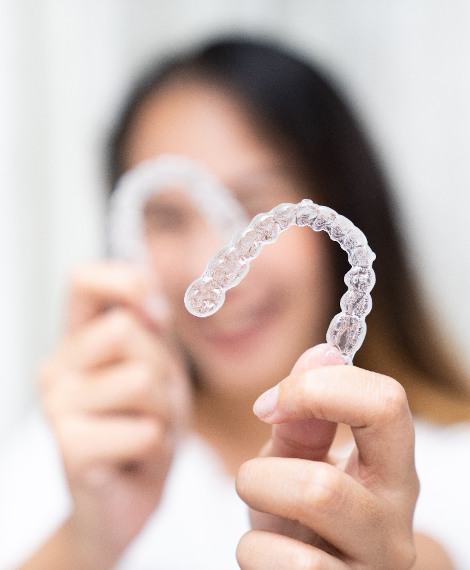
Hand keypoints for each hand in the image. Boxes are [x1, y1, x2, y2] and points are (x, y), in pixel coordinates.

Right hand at [39, 262, 190, 568]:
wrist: (125, 500)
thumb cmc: (143, 427)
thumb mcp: (157, 369)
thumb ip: (152, 329)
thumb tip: (147, 300)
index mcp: (78, 341)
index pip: (84, 280)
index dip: (125, 282)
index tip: (156, 316)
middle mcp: (57, 367)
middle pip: (128, 330)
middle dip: (162, 370)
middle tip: (154, 404)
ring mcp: (57, 407)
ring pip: (143, 380)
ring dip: (165, 413)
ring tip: (147, 431)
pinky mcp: (69, 450)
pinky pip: (145, 430)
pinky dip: (157, 449)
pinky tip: (136, 460)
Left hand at [236, 343, 418, 568]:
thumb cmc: (304, 512)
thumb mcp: (298, 459)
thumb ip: (305, 413)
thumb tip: (324, 349)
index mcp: (391, 467)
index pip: (386, 403)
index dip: (317, 389)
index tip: (268, 403)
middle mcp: (394, 520)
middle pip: (329, 481)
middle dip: (267, 470)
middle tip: (252, 475)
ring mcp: (373, 566)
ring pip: (308, 516)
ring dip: (258, 500)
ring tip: (258, 506)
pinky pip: (284, 567)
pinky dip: (253, 551)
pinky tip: (264, 552)